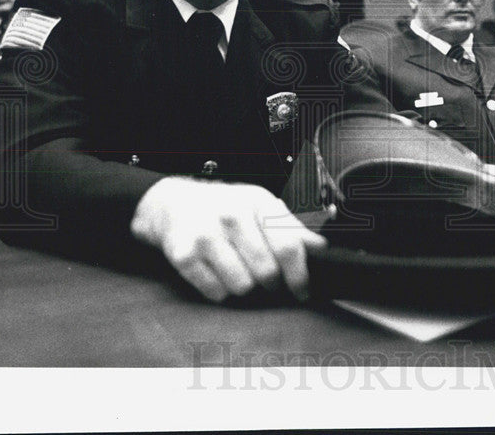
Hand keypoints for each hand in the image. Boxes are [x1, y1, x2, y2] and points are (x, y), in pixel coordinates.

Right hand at [131, 177, 325, 302]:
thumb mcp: (261, 206)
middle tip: (265, 279)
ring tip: (239, 271)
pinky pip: (215, 292)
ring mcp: (206, 235)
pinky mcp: (183, 255)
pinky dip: (220, 290)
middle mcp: (232, 216)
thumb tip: (320, 248)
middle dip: (271, 283)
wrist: (173, 203)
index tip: (302, 291)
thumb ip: (291, 228)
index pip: (288, 247)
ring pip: (242, 286)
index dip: (299, 275)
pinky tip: (218, 273)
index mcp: (258, 203)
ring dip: (245, 287)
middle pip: (266, 272)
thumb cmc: (225, 207)